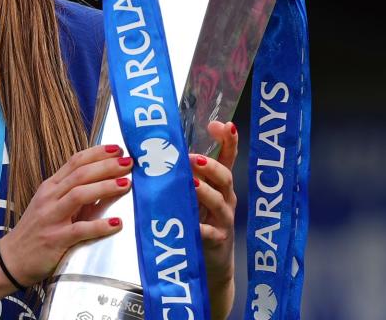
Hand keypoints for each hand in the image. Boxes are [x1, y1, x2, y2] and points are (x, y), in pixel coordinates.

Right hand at [0, 144, 131, 285]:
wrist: (12, 258)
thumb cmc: (37, 231)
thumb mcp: (54, 207)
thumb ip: (79, 195)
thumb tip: (110, 182)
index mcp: (50, 187)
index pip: (75, 162)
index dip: (97, 153)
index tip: (117, 149)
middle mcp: (49, 198)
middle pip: (80, 174)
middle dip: (106, 166)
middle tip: (128, 163)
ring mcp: (51, 218)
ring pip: (79, 195)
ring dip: (105, 187)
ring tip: (126, 184)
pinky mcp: (55, 239)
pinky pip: (80, 229)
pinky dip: (100, 225)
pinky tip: (117, 223)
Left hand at [192, 120, 238, 317]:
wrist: (210, 262)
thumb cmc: (198, 220)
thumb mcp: (193, 195)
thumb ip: (182, 174)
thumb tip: (157, 150)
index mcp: (219, 184)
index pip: (228, 157)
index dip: (228, 140)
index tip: (221, 124)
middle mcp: (225, 198)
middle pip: (225, 177)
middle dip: (211, 166)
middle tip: (192, 159)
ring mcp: (223, 219)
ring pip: (219, 202)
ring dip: (205, 191)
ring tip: (191, 184)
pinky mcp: (217, 240)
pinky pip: (210, 233)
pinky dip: (201, 228)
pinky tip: (194, 224)